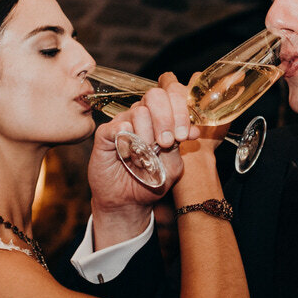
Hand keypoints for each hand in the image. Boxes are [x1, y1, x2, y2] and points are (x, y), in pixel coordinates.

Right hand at [88, 74, 200, 241]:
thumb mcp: (171, 167)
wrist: (127, 202)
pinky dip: (126, 140)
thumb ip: (179, 147)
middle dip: (165, 119)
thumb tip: (192, 130)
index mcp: (163, 118)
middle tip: (164, 143)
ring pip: (139, 112)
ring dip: (145, 137)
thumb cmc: (150, 182)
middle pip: (156, 96)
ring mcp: (123, 122)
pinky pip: (117, 126)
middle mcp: (143, 116)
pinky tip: (128, 154)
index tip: (183, 136)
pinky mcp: (105, 134)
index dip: (181, 112)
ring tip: (143, 157)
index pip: (174, 96)